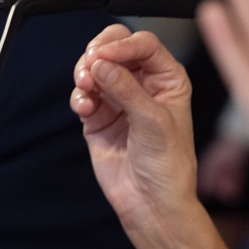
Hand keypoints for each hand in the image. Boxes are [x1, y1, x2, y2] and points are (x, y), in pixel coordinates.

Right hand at [70, 24, 199, 237]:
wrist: (151, 204)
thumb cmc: (168, 166)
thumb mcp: (154, 122)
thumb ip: (127, 90)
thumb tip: (102, 63)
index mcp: (168, 78)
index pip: (143, 44)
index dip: (122, 45)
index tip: (104, 55)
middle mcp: (144, 83)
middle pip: (116, 47)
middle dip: (99, 52)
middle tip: (89, 64)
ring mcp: (119, 98)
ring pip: (95, 67)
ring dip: (85, 72)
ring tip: (86, 86)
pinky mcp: (99, 116)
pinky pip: (83, 93)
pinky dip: (79, 95)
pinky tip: (84, 107)